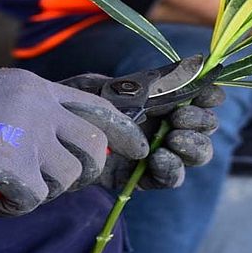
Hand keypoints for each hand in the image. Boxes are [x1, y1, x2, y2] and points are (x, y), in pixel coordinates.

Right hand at [0, 69, 147, 215]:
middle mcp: (38, 105)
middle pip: (94, 147)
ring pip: (67, 178)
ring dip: (43, 192)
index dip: (124, 132)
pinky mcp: (9, 162)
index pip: (98, 108)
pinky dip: (14, 206)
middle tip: (55, 183)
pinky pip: (34, 199)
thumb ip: (30, 115)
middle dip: (85, 173)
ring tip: (9, 186)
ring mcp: (26, 132)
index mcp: (35, 86)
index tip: (138, 150)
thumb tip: (63, 151)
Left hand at [60, 74, 224, 189]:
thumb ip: (136, 84)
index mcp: (159, 98)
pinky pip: (169, 178)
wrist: (43, 137)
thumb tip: (177, 74)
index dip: (209, 95)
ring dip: (193, 146)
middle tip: (179, 118)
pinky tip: (159, 159)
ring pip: (195, 153)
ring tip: (174, 139)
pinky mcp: (141, 178)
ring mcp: (156, 151)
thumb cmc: (67, 105)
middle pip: (204, 126)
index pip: (197, 95)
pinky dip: (171, 169)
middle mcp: (163, 124)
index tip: (209, 93)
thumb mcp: (98, 88)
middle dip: (200, 121)